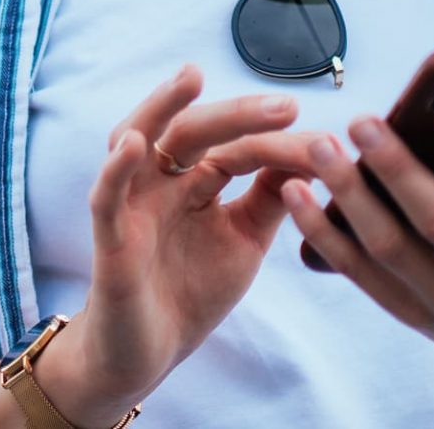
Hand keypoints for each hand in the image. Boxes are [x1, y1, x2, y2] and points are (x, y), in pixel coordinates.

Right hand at [37, 64, 329, 425]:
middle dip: (238, 114)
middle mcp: (161, 182)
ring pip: (137, 141)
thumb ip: (271, 199)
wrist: (146, 354)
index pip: (238, 148)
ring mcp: (132, 206)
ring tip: (189, 78)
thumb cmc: (189, 292)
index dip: (279, 143)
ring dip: (160, 107)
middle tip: (286, 107)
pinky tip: (134, 145)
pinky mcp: (109, 240)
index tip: (327, 142)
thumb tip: (314, 155)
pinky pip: (106, 198)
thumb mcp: (244, 241)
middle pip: (193, 131)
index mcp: (195, 182)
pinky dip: (116, 169)